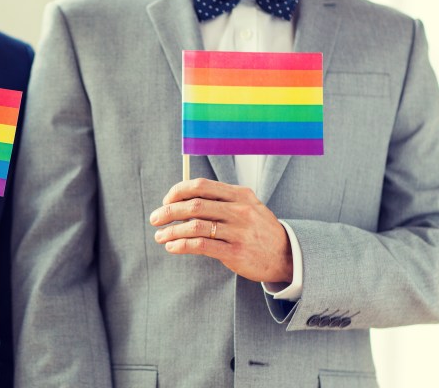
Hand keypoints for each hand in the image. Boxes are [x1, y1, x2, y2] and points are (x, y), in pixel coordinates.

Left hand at [149, 178, 291, 282]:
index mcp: (239, 194)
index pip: (201, 186)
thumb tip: (182, 198)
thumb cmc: (258, 229)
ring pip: (195, 226)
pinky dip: (182, 245)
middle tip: (155, 219)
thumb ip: (220, 200)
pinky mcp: (235, 252)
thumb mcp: (246, 206)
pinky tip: (172, 247)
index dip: (178, 192)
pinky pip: (201, 245)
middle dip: (168, 211)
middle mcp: (239, 210)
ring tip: (160, 236)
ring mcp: (238, 231)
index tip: (166, 201)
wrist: (287, 255)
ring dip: (171, 231)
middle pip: (194, 205)